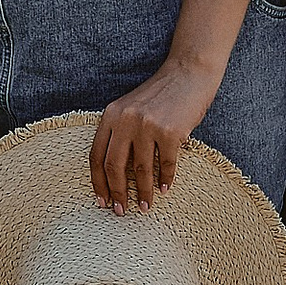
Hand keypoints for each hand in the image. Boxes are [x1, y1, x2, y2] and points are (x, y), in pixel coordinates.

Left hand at [90, 54, 219, 211]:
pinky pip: (166, 164)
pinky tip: (165, 189)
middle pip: (114, 166)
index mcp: (111, 115)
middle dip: (117, 193)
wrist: (188, 73)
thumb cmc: (160, 95)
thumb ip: (120, 133)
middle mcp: (125, 119)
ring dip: (144, 192)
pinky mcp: (170, 131)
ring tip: (146, 206)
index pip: (97, 155)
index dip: (98, 182)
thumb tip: (115, 176)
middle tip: (121, 211)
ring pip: (141, 169)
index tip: (101, 201)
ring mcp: (147, 125)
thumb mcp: (130, 108)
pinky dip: (166, 179)